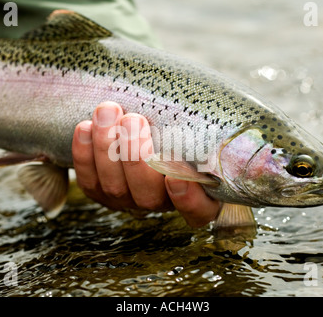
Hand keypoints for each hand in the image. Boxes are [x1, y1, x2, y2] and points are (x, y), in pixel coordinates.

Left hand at [72, 101, 220, 227]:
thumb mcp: (206, 135)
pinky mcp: (102, 192)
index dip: (187, 200)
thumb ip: (211, 136)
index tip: (177, 179)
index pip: (198, 211)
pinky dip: (84, 154)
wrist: (151, 130)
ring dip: (106, 148)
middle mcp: (162, 203)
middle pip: (148, 196)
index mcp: (197, 196)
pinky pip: (89, 182)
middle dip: (136, 158)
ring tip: (108, 111)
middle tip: (133, 120)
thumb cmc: (187, 132)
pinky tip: (85, 126)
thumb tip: (238, 124)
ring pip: (114, 187)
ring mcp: (129, 200)